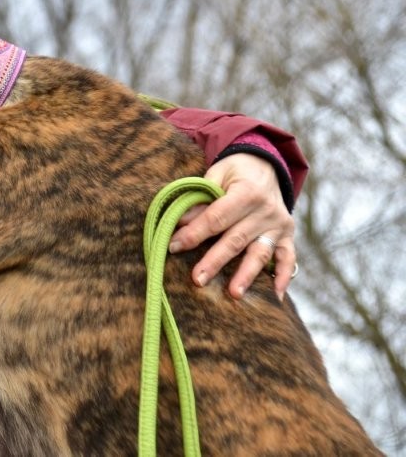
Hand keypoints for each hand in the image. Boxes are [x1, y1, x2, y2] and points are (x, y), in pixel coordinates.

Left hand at [168, 153, 295, 300]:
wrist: (265, 165)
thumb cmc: (234, 172)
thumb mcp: (216, 174)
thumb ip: (200, 198)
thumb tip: (180, 223)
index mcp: (246, 192)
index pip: (216, 217)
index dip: (194, 233)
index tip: (174, 246)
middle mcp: (266, 210)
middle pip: (236, 239)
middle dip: (215, 261)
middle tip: (198, 279)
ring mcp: (278, 225)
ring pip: (260, 253)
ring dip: (246, 274)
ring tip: (234, 294)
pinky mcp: (287, 235)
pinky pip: (287, 258)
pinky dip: (283, 276)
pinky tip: (276, 295)